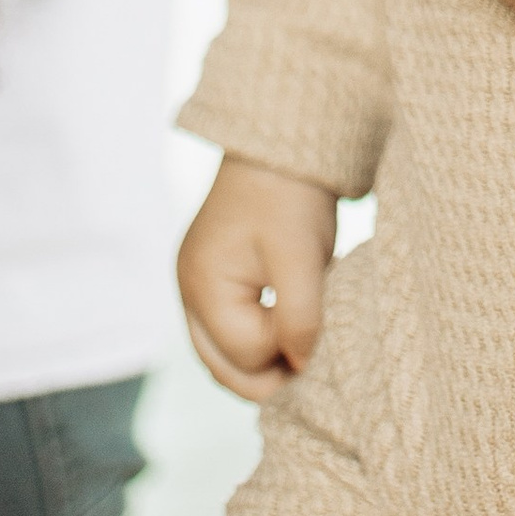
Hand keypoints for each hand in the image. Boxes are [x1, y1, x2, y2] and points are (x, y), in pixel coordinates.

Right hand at [178, 152, 338, 400]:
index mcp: (203, 287)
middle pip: (224, 368)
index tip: (324, 330)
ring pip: (227, 355)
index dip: (288, 351)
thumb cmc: (289, 194)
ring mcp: (199, 286)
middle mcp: (190, 293)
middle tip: (317, 363)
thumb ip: (298, 317)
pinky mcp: (217, 278)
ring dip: (266, 358)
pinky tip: (293, 323)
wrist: (280, 141)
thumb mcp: (300, 257)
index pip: (246, 355)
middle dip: (270, 374)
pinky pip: (233, 329)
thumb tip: (299, 367)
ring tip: (307, 344)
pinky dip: (261, 336)